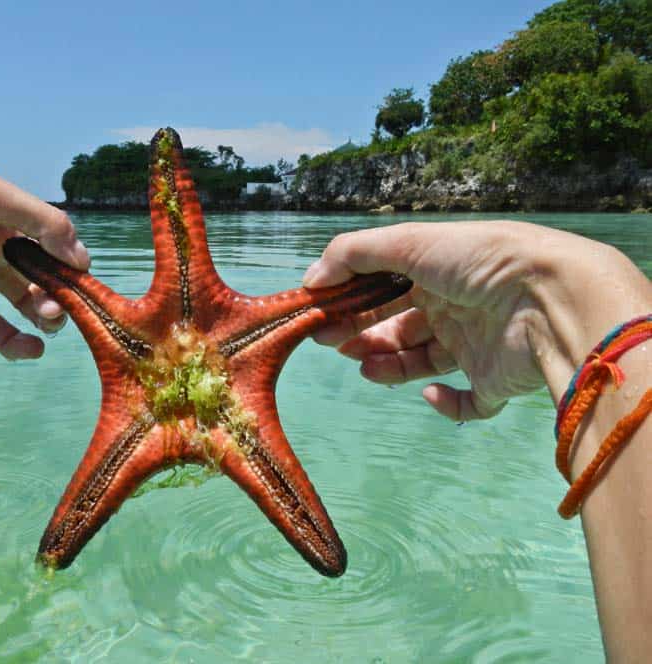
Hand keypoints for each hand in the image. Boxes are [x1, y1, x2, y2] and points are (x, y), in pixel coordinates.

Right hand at [303, 220, 650, 420]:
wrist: (551, 301)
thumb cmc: (481, 262)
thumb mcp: (409, 242)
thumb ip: (352, 255)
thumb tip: (311, 279)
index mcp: (440, 271)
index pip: (387, 287)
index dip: (353, 300)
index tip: (320, 312)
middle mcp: (457, 306)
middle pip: (399, 325)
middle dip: (363, 333)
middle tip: (333, 342)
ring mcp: (477, 345)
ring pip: (422, 362)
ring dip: (389, 365)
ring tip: (366, 366)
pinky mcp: (495, 382)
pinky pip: (467, 401)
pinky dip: (444, 403)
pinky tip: (429, 391)